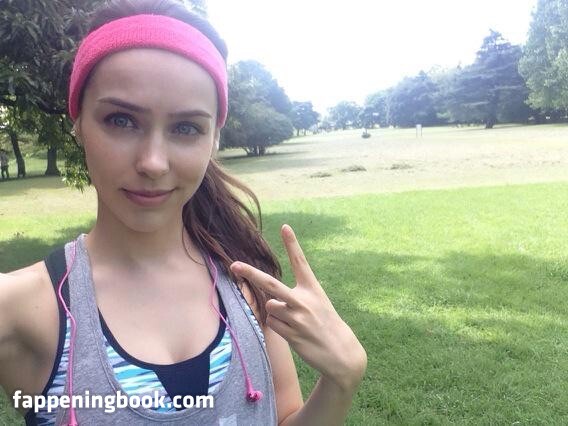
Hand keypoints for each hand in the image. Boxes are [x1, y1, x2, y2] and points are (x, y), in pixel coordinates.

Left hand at [230, 224, 366, 391]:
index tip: (285, 227)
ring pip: (270, 307)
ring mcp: (297, 317)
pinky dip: (278, 326)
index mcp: (312, 288)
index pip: (300, 262)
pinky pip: (272, 323)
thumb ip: (295, 295)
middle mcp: (304, 300)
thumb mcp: (317, 302)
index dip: (292, 244)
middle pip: (271, 284)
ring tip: (294, 320)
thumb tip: (268, 299)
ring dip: (276, 312)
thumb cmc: (324, 322)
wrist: (339, 351)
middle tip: (234, 265)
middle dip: (250, 274)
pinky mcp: (292, 333)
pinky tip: (293, 331)